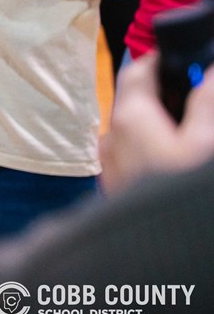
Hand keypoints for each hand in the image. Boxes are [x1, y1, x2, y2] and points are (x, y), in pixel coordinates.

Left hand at [101, 52, 213, 192]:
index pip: (137, 71)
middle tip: (197, 96)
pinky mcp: (116, 190)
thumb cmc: (181, 193)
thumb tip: (210, 69)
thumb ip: (207, 101)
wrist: (160, 255)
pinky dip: (154, 149)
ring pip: (135, 131)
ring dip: (161, 125)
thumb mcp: (206, 141)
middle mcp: (110, 138)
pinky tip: (176, 162)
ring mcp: (110, 166)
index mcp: (128, 118)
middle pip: (137, 102)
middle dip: (167, 96)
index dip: (162, 59)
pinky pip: (134, 157)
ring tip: (191, 133)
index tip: (186, 58)